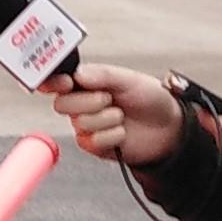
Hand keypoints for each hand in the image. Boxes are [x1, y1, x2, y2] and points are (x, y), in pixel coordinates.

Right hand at [55, 61, 181, 169]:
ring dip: (108, 118)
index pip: (57, 82)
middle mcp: (80, 104)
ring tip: (121, 115)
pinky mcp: (93, 146)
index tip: (67, 83)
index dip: (55, 83)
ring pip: (80, 122)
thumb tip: (77, 74)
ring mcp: (85, 126)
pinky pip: (92, 140)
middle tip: (109, 99)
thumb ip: (103, 75)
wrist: (167, 127)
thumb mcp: (129, 79)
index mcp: (85, 83)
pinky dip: (113, 135)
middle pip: (61, 104)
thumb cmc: (148, 98)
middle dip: (88, 101)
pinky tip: (123, 132)